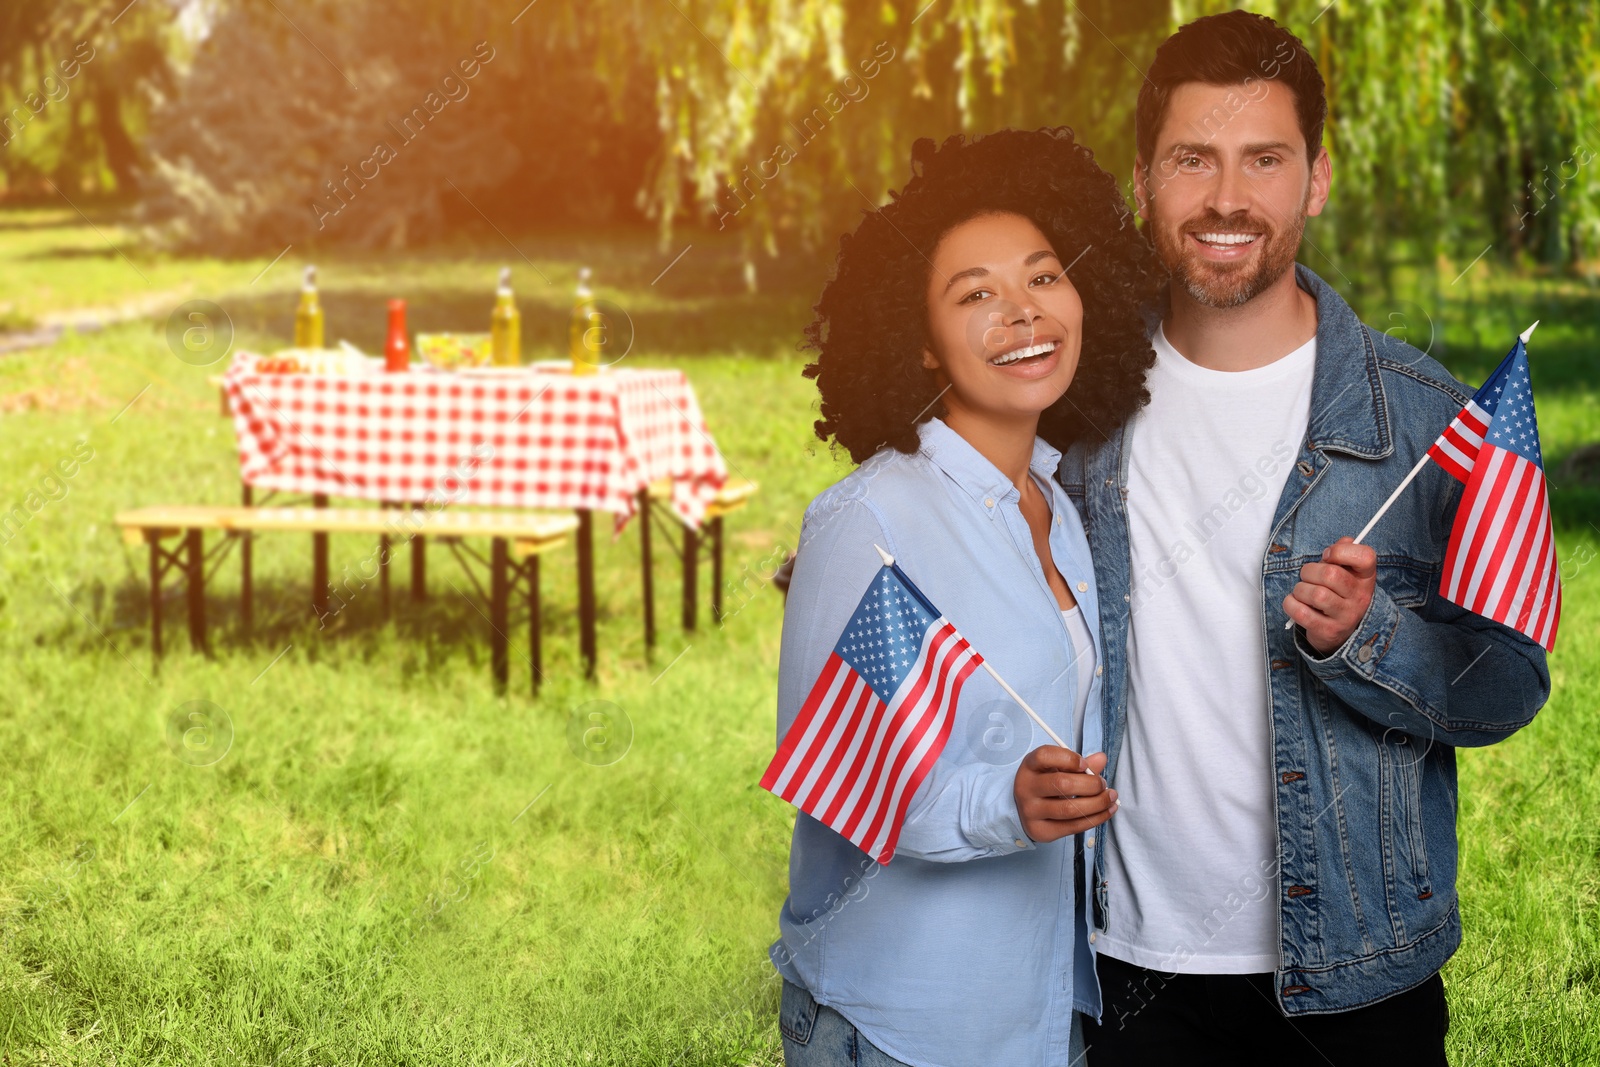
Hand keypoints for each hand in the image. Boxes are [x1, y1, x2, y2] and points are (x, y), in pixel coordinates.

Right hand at [1013, 746, 1114, 843]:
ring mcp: (1030, 811)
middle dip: (1091, 784)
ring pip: (1069, 809)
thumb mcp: (1056, 768)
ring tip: (1111, 798)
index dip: (1069, 758)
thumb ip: (1078, 763)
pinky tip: (1107, 811)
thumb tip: (1101, 759)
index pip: (1045, 756)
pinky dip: (1096, 819)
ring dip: (1097, 804)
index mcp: (1029, 766)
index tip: (1085, 764)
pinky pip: (1073, 827)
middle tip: (1103, 784)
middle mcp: (1025, 788)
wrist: (1025, 810)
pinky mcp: (1040, 831)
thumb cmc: (1045, 784)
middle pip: (1062, 784)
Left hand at [1283, 536, 1376, 653]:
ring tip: (1302, 592)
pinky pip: (1302, 613)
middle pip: (1330, 574)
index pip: (1366, 557)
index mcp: (1366, 577)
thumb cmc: (1338, 593)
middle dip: (1309, 571)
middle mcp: (1360, 597)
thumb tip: (1345, 541)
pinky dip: (1291, 604)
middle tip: (1307, 576)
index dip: (1341, 551)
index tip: (1327, 556)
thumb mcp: (1346, 572)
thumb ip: (1344, 553)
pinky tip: (1296, 603)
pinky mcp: (1329, 631)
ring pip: (1315, 594)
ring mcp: (1346, 616)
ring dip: (1300, 590)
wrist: (1340, 631)